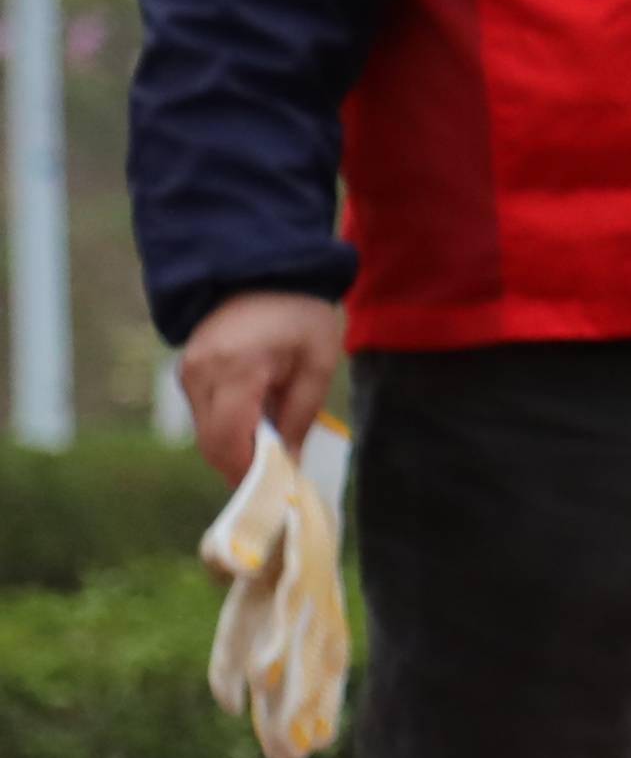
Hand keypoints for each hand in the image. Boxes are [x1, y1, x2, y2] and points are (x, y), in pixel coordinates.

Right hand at [177, 291, 348, 485]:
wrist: (262, 269)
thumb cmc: (299, 314)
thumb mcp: (316, 365)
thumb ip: (300, 416)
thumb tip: (288, 463)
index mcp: (236, 369)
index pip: (227, 440)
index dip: (248, 472)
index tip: (277, 487)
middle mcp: (201, 373)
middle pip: (212, 443)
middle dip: (244, 465)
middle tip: (281, 474)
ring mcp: (188, 371)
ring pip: (206, 432)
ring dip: (238, 446)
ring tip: (276, 443)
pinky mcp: (187, 370)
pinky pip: (205, 414)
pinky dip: (230, 427)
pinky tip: (259, 422)